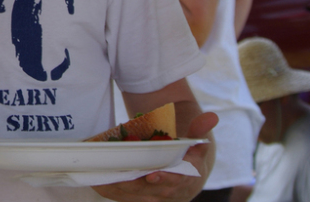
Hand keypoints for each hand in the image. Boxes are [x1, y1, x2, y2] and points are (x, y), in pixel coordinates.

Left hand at [92, 111, 217, 201]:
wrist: (188, 178)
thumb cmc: (189, 158)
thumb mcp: (196, 144)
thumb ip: (199, 130)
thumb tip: (212, 116)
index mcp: (186, 179)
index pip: (177, 181)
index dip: (165, 179)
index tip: (152, 175)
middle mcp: (170, 193)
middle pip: (151, 191)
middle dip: (134, 184)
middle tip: (119, 175)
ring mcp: (155, 198)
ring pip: (136, 196)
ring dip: (119, 189)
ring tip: (102, 179)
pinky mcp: (142, 199)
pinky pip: (125, 198)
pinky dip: (112, 192)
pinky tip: (97, 184)